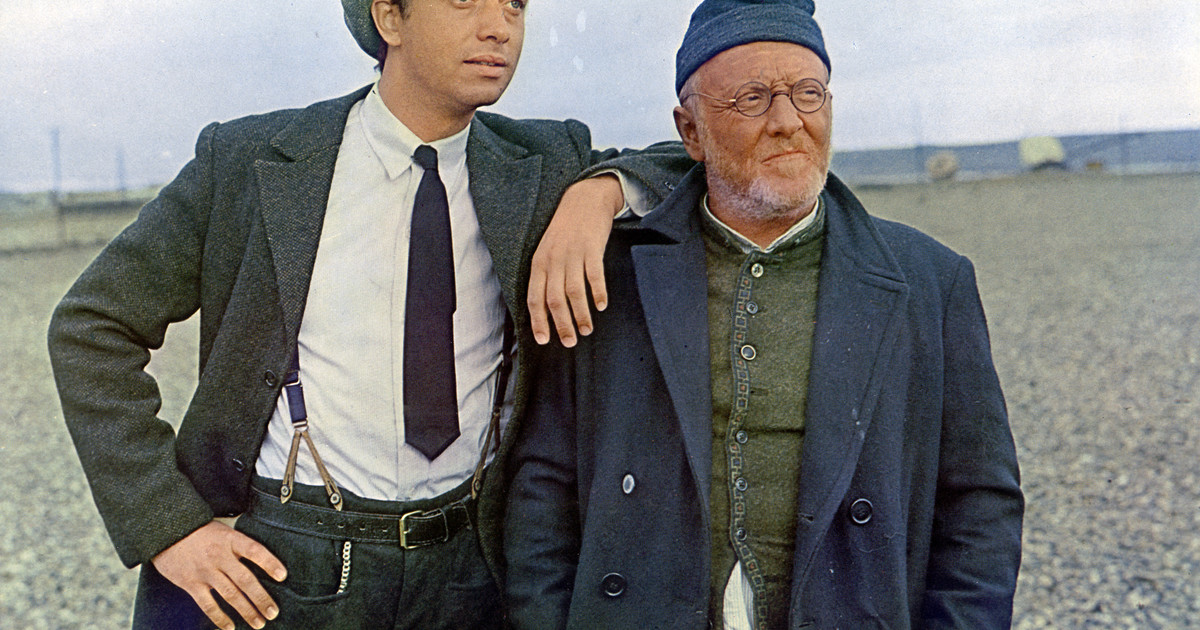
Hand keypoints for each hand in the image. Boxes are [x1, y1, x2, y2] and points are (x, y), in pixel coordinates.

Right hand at [151, 520, 286, 629]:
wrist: (168, 531)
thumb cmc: (201, 532)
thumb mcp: (224, 532)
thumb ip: (240, 547)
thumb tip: (263, 565)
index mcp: (230, 540)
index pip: (255, 551)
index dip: (270, 563)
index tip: (283, 576)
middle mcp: (219, 556)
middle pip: (245, 580)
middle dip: (261, 598)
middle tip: (273, 613)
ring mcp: (205, 571)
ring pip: (230, 595)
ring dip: (246, 611)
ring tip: (259, 623)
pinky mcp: (191, 584)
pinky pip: (208, 604)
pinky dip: (219, 617)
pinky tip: (230, 627)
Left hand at [527, 175, 622, 346]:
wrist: (584, 199)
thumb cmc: (565, 231)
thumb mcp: (548, 250)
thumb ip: (546, 276)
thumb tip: (547, 308)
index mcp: (539, 263)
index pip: (535, 297)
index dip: (539, 321)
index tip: (544, 340)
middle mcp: (553, 260)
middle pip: (555, 299)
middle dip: (562, 325)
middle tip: (570, 342)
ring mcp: (573, 253)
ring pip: (574, 291)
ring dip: (581, 314)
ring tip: (587, 330)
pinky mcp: (592, 248)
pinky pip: (594, 275)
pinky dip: (597, 292)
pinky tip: (601, 305)